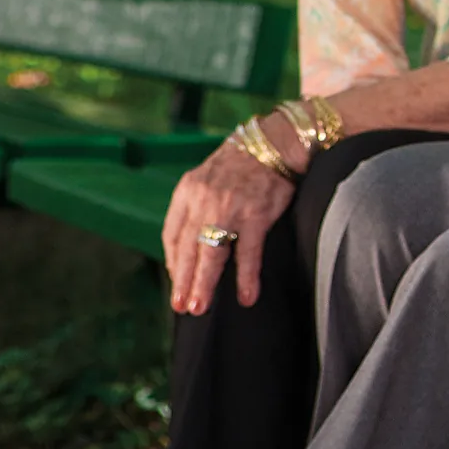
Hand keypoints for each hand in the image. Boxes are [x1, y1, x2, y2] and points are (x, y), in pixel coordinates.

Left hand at [160, 121, 298, 314]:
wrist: (276, 140)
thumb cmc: (244, 161)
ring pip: (211, 254)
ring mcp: (230, 208)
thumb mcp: (209, 175)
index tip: (176, 278)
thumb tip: (193, 241)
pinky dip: (246, 276)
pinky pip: (247, 252)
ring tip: (200, 307)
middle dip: (183, 280)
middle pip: (187, 248)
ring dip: (204, 283)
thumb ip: (198, 203)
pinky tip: (247, 295)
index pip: (171, 233)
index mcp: (187, 190)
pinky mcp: (256, 215)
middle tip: (181, 306)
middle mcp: (203, 200)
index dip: (172, 260)